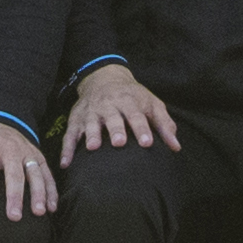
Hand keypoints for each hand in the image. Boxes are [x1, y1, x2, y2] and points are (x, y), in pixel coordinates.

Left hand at [0, 118, 53, 221]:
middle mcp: (9, 148)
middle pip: (13, 174)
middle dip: (15, 196)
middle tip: (14, 218)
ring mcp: (26, 151)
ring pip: (35, 173)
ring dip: (39, 193)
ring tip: (40, 213)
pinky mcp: (37, 155)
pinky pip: (47, 172)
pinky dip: (52, 189)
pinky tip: (52, 207)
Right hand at [60, 64, 175, 159]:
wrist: (104, 78)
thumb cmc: (133, 97)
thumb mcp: (152, 104)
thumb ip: (164, 125)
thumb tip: (176, 147)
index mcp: (128, 101)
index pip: (136, 115)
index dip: (142, 129)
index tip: (148, 143)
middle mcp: (108, 105)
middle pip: (112, 117)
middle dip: (115, 129)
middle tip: (119, 143)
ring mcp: (91, 112)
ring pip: (90, 123)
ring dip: (91, 135)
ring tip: (93, 148)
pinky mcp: (76, 119)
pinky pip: (70, 135)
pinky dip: (66, 149)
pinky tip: (66, 164)